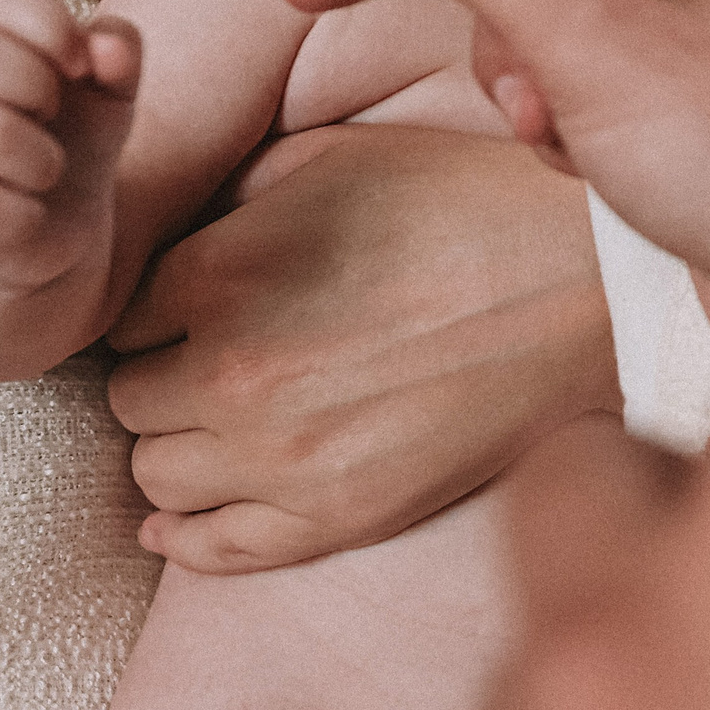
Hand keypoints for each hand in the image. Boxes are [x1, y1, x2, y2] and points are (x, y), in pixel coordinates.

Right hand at [0, 0, 138, 297]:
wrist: (34, 235)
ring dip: (43, 161)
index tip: (81, 65)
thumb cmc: (70, 145)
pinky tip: (25, 214)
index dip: (49, 22)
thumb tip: (107, 47)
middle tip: (53, 116)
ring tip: (44, 172)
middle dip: (36, 86)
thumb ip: (119, 57)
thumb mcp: (110, 96)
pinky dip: (24, 215)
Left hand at [104, 123, 618, 571]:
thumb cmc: (464, 200)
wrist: (583, 279)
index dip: (163, 308)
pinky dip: (188, 536)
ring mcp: (284, 457)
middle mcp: (233, 372)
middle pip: (132, 398)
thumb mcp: (332, 158)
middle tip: (221, 357)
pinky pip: (217, 551)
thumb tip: (175, 242)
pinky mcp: (339, 516)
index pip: (125, 315)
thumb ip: (231, 201)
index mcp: (222, 272)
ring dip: (183, 447)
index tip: (200, 306)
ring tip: (229, 423)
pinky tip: (185, 518)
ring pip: (157, 476)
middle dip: (167, 374)